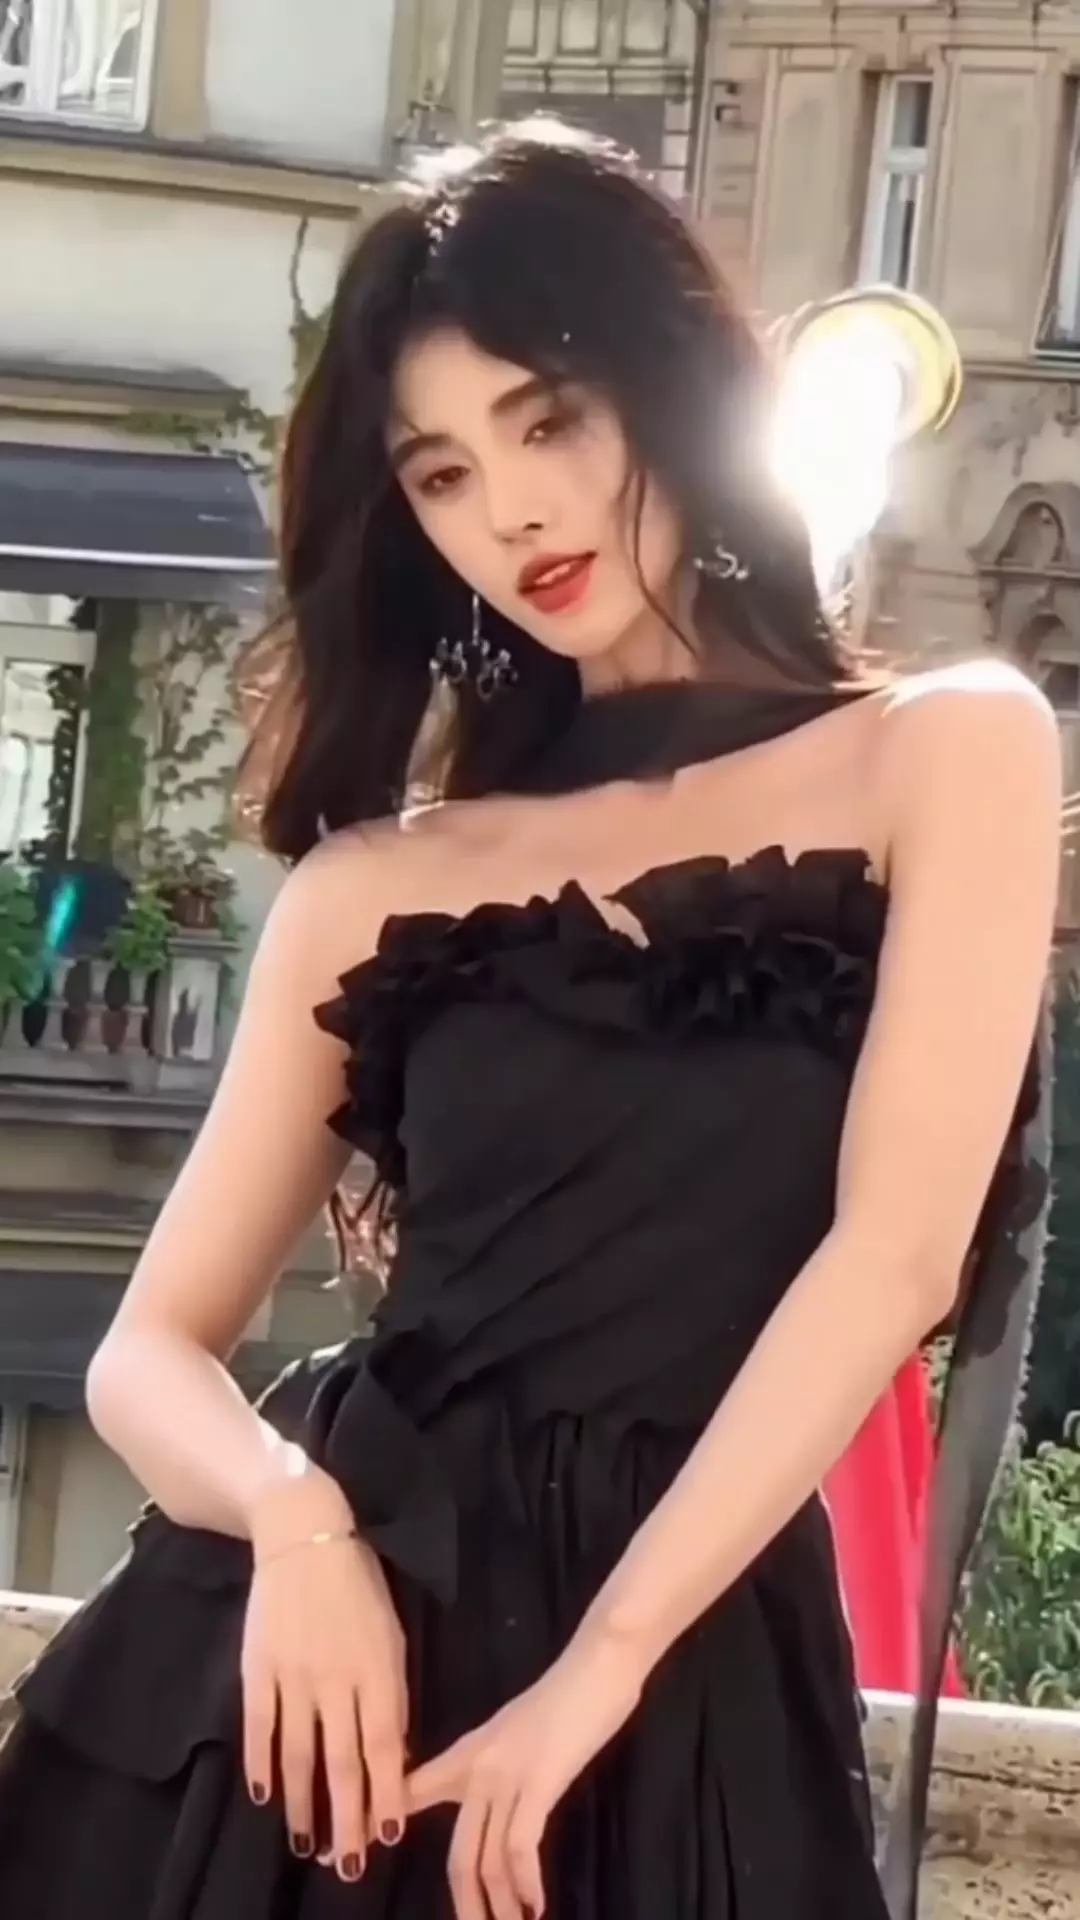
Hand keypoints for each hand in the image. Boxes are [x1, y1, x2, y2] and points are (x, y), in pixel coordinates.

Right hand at [241, 1467, 407, 1883]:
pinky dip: (261, 1764)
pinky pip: (259, 1726)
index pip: (385, 1747)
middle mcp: (338, 1679)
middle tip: (349, 1866)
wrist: (305, 1535)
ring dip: (304, 1804)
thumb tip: (390, 1752)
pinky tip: (263, 1796)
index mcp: (378, 1670)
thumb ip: (390, 1692)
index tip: (387, 1836)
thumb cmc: (359, 1586)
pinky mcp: (259, 1667)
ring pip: (299, 1755)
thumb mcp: (391, 1634)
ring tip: (308, 1844)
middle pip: (344, 1762)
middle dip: (349, 1819)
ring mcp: (295, 1675)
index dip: (386, 1795)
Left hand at [405, 1626, 645, 1919]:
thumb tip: (489, 1797)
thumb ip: (496, 1763)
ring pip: (487, 1858)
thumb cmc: (568, 1693)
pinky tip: (534, 1905)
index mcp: (469, 1752)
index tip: (347, 1852)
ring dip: (498, 1904)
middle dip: (464, 1901)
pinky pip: (519, 1846)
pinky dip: (525, 1883)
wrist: (598, 1662)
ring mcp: (507, 1776)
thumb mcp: (517, 1730)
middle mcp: (479, 1768)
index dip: (379, 1824)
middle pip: (457, 1851)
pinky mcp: (539, 1782)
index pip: (411, 1791)